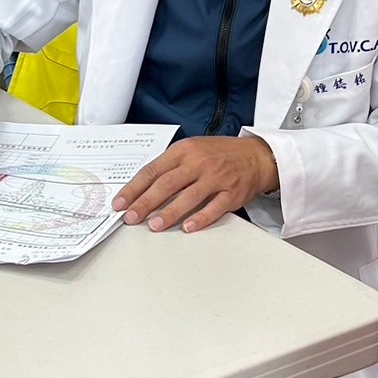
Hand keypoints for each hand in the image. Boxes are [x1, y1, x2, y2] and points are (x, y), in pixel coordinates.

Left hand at [114, 135, 278, 232]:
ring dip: (169, 213)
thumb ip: (169, 166)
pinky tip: (188, 227)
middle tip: (131, 217)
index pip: (153, 170)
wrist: (256, 156)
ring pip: (188, 197)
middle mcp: (199, 163)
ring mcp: (216, 178)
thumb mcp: (192, 150)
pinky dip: (201, 218)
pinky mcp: (231, 193)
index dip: (134, 188)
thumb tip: (142, 189)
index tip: (121, 202)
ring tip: (154, 225)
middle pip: (166, 184)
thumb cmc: (220, 154)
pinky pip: (214, 207)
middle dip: (145, 202)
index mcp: (184, 151)